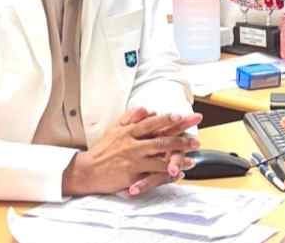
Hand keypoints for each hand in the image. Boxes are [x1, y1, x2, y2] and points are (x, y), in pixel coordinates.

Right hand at [62, 107, 202, 195]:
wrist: (87, 170)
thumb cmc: (103, 149)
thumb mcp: (115, 129)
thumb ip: (130, 117)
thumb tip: (146, 109)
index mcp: (129, 132)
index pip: (151, 123)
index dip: (167, 119)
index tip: (180, 115)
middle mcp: (133, 145)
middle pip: (161, 140)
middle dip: (181, 138)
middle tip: (196, 138)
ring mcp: (134, 161)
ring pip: (161, 158)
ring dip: (179, 158)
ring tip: (193, 157)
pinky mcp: (134, 175)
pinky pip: (155, 175)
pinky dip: (168, 174)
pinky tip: (179, 173)